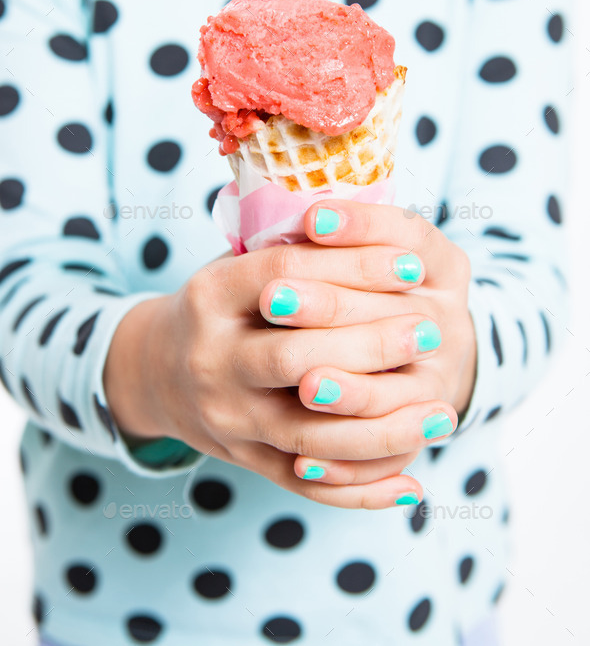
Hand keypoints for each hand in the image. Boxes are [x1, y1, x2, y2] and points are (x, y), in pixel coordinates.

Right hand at [104, 235, 457, 509]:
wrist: (158, 371)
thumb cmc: (221, 306)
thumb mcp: (237, 263)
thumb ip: (292, 247)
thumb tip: (371, 219)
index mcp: (210, 295)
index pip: (287, 272)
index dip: (354, 266)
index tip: (412, 265)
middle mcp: (211, 359)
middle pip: (297, 356)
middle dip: (372, 345)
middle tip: (431, 332)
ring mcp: (226, 418)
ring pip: (310, 435)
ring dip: (382, 429)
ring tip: (442, 413)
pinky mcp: (244, 460)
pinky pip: (307, 485)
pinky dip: (360, 490)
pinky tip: (411, 484)